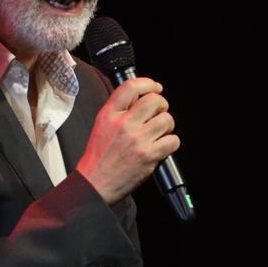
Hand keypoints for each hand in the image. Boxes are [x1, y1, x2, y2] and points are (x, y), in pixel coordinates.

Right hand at [77, 76, 178, 205]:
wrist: (95, 183)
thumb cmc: (99, 157)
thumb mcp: (101, 125)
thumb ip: (119, 110)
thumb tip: (141, 97)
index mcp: (109, 114)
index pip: (131, 87)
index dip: (148, 83)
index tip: (155, 87)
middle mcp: (123, 124)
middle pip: (154, 100)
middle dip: (162, 105)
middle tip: (159, 113)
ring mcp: (137, 140)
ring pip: (167, 119)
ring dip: (167, 125)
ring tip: (159, 132)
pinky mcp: (149, 156)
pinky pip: (173, 140)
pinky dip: (171, 142)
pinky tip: (161, 146)